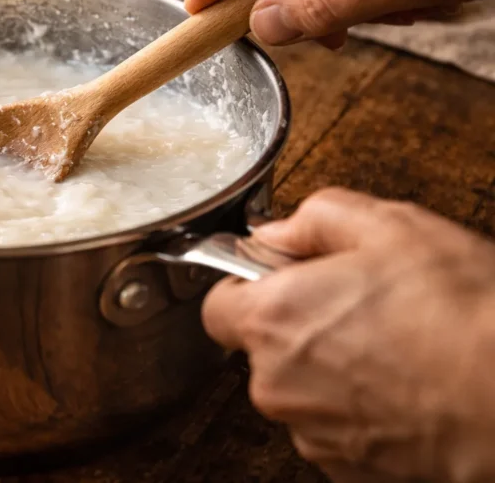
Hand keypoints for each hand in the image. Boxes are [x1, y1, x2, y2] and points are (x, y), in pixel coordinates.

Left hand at [202, 188, 494, 481]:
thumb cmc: (461, 314)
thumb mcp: (389, 227)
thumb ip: (315, 219)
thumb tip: (278, 232)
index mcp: (272, 319)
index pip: (217, 304)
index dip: (248, 287)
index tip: (282, 278)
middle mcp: (277, 385)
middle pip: (263, 349)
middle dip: (300, 326)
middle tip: (359, 305)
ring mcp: (313, 434)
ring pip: (302, 391)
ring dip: (334, 370)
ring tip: (396, 348)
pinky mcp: (350, 470)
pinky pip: (338, 429)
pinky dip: (363, 411)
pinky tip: (409, 386)